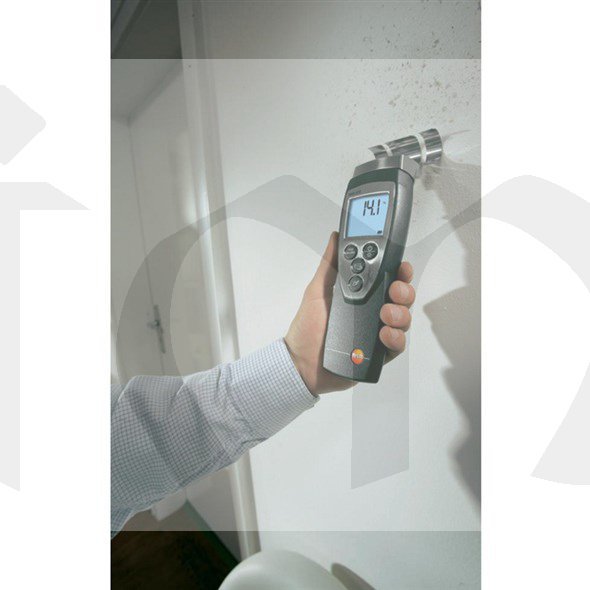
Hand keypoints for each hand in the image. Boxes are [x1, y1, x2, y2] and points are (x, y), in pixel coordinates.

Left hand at [285, 232, 414, 394]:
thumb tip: (335, 237)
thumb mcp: (317, 289)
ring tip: (385, 313)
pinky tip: (384, 334)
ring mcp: (377, 332)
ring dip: (400, 313)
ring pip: (403, 319)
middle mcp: (372, 312)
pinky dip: (395, 338)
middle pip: (401, 297)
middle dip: (404, 290)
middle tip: (394, 289)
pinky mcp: (379, 354)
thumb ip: (330, 263)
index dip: (398, 270)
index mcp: (361, 295)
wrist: (301, 363)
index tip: (400, 265)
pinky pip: (397, 345)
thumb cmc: (308, 328)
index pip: (388, 278)